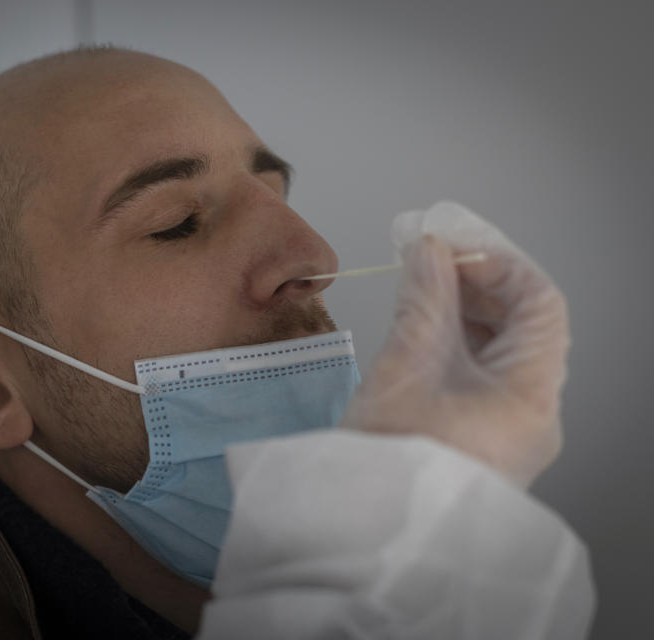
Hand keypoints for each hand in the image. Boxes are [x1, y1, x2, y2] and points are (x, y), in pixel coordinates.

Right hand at [340, 202, 569, 487]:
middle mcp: (534, 414)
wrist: (367, 533)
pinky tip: (421, 327)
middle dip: (476, 285)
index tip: (450, 248)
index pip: (540, 303)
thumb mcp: (406, 365)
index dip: (498, 265)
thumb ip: (422, 298)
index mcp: (531, 394)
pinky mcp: (482, 439)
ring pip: (500, 352)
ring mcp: (510, 431)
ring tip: (418, 287)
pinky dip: (456, 345)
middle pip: (523, 326)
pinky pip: (482, 378)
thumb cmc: (391, 457)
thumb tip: (426, 247)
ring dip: (464, 312)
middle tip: (428, 257)